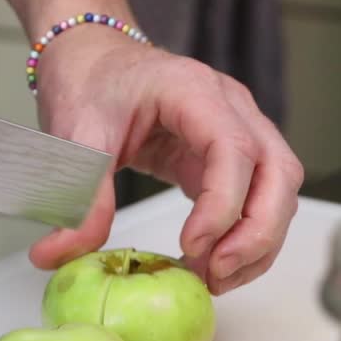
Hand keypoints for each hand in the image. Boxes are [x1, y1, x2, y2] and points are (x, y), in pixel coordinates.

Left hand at [25, 24, 304, 295]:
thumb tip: (58, 255)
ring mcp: (242, 132)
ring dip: (259, 243)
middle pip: (279, 173)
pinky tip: (218, 266)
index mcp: (194, 92)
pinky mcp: (235, 160)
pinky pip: (263, 202)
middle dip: (256, 233)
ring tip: (215, 279)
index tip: (192, 247)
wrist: (96, 61)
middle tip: (214, 274)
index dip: (222, 205)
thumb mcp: (75, 136)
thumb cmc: (91, 84)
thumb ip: (79, 197)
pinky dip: (250, 240)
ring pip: (281, 191)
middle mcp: (233, 109)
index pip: (234, 150)